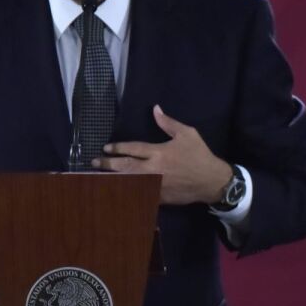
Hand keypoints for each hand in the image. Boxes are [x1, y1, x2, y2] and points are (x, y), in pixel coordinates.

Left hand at [94, 105, 232, 205]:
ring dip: (113, 179)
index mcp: (158, 152)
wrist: (211, 181)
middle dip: (108, 164)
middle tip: (94, 163)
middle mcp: (153, 168)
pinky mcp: (159, 197)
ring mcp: (155, 184)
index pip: (132, 149)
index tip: (106, 148)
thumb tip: (155, 109)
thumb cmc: (199, 155)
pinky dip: (127, 193)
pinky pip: (139, 195)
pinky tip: (116, 192)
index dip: (117, 148)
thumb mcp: (187, 134)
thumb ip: (168, 123)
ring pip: (129, 182)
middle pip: (125, 166)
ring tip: (98, 177)